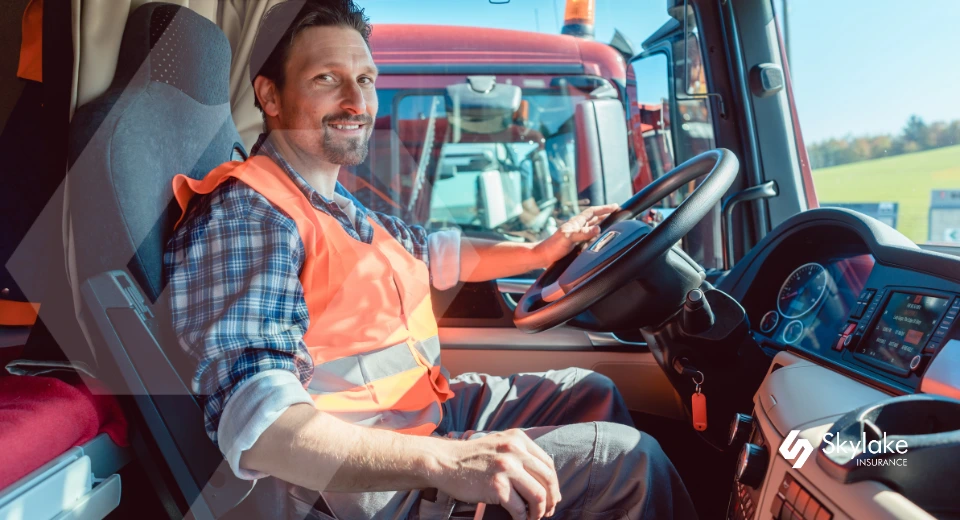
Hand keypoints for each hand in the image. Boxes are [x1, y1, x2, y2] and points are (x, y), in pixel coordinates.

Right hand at [433, 429, 560, 519]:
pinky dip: (523, 518)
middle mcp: (515, 451)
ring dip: (539, 511)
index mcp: (519, 439)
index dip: (554, 484)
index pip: (548, 464)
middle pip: (547, 480)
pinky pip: (520, 508)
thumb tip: (542, 480)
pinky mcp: (497, 486)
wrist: (445, 462)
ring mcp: (507, 468)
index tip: (552, 496)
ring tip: (534, 517)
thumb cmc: (471, 457)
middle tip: (548, 511)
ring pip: (538, 495)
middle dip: (551, 499)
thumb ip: (519, 454)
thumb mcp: (499, 444)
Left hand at [534, 203, 619, 264]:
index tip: (615, 206)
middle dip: (605, 214)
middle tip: (617, 213)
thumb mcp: (568, 238)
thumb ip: (583, 233)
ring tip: (612, 223)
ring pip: (592, 227)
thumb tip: (598, 228)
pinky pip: (590, 237)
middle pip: (594, 218)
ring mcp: (576, 235)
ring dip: (602, 224)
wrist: (542, 257)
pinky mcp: (576, 244)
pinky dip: (597, 236)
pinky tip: (599, 239)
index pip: (593, 212)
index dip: (604, 208)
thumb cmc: (552, 246)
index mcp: (576, 223)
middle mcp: (577, 227)